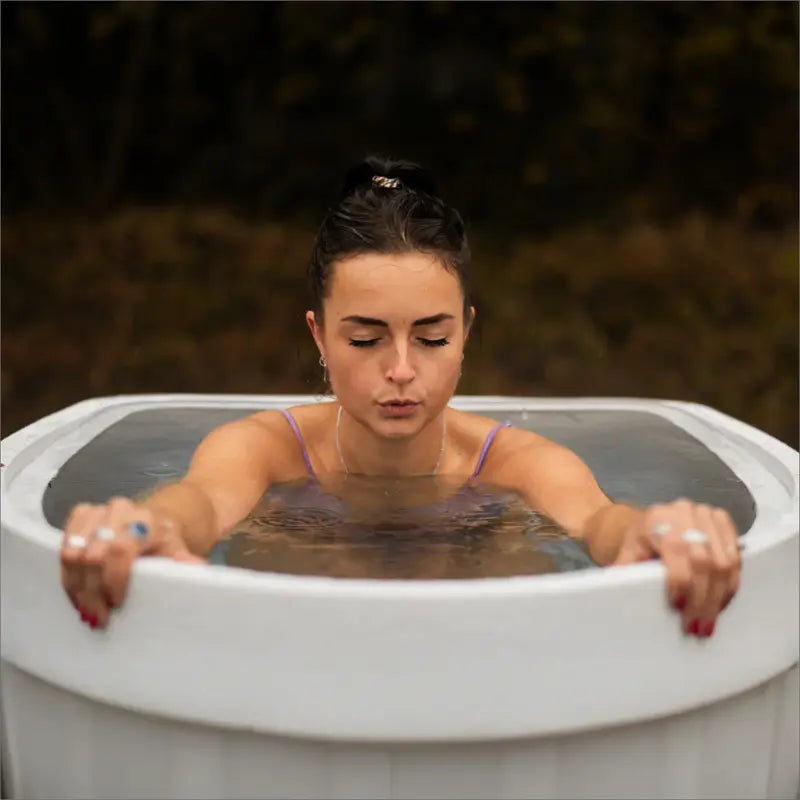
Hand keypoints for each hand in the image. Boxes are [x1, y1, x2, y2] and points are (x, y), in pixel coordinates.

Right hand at [60, 497, 204, 629]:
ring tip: (84, 608)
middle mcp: (120, 510)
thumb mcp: (178, 550)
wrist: (156, 518)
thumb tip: (197, 568)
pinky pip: (64, 540)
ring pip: (73, 550)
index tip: (115, 604)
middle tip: (97, 616)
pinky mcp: (82, 514)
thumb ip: (183, 560)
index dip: (113, 579)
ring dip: (75, 584)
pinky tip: (76, 589)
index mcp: (146, 520)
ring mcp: (99, 510)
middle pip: (93, 554)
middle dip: (92, 590)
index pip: (120, 550)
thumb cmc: (165, 540)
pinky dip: (67, 570)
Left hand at [614, 498, 741, 636]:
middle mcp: (685, 512)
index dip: (681, 583)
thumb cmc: (640, 540)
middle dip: (703, 599)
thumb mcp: (627, 552)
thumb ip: (624, 571)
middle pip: (704, 561)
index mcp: (658, 518)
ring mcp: (707, 514)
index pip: (677, 551)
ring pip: (724, 561)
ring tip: (709, 621)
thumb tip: (618, 595)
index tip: (679, 608)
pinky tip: (720, 601)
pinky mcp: (723, 521)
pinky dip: (731, 582)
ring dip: (719, 596)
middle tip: (698, 627)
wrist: (652, 520)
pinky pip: (736, 556)